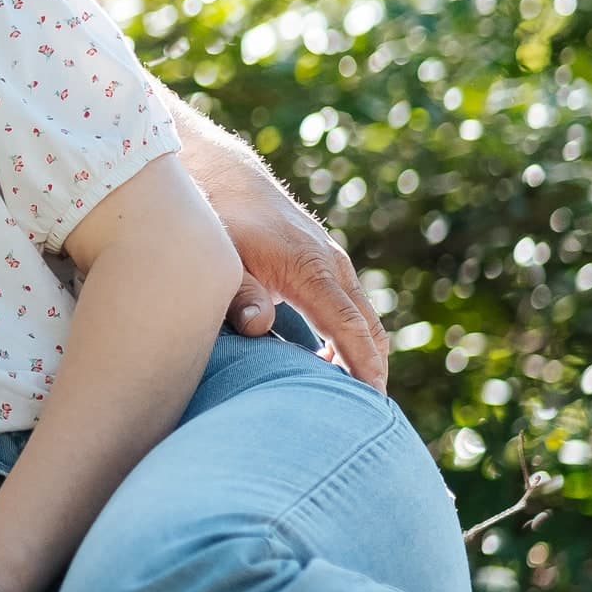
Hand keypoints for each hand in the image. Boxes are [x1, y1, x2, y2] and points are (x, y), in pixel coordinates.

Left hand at [205, 169, 390, 389]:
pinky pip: (349, 307)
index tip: (370, 402)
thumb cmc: (219, 219)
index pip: (348, 327)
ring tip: (349, 398)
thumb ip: (239, 291)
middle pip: (367, 327)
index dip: (362, 366)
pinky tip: (330, 364)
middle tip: (365, 415)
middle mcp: (331, 265)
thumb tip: (257, 326)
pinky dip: (351, 336)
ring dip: (363, 353)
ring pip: (362, 317)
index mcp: (310, 268)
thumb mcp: (221, 255)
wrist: (224, 175)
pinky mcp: (323, 264)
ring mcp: (331, 262)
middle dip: (372, 369)